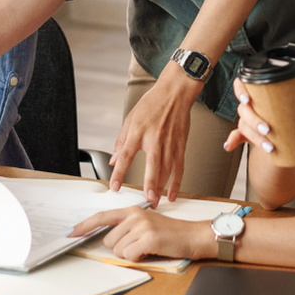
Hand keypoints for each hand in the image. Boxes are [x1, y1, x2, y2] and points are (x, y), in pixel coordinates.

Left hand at [68, 207, 212, 262]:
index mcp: (132, 210)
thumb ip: (127, 228)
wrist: (193, 236)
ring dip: (130, 254)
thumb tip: (109, 242)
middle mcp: (134, 215)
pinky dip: (138, 258)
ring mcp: (141, 226)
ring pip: (118, 250)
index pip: (102, 217)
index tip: (71, 233)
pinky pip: (129, 256)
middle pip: (108, 240)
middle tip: (139, 245)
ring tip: (147, 247)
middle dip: (121, 248)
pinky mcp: (148, 238)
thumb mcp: (146, 224)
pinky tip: (151, 251)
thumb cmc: (170, 233)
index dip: (85, 226)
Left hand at [110, 65, 201, 206]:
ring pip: (168, 170)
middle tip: (148, 200)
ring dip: (163, 188)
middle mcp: (155, 139)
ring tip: (157, 202)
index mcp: (138, 131)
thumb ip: (121, 142)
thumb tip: (113, 160)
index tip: (115, 186)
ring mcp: (170, 143)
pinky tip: (172, 193)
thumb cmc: (152, 103)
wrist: (175, 93)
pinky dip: (177, 182)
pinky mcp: (181, 145)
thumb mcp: (130, 118)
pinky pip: (179, 167)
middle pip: (153, 165)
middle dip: (151, 185)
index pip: (126, 155)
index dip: (119, 172)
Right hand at [223, 85, 294, 153]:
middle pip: (244, 110)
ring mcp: (248, 119)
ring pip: (244, 126)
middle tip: (268, 130)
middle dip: (254, 121)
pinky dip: (232, 141)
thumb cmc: (291, 106)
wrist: (288, 124)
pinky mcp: (249, 133)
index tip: (248, 99)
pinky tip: (228, 146)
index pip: (241, 84)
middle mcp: (249, 104)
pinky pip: (236, 136)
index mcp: (258, 90)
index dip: (241, 91)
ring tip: (269, 147)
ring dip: (254, 137)